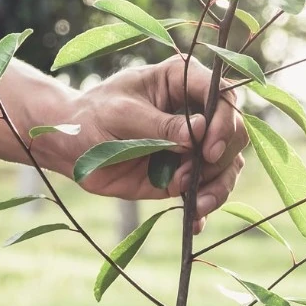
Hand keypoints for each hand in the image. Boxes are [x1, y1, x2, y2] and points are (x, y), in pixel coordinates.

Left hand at [55, 55, 245, 229]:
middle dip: (222, 157)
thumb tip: (198, 133)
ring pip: (226, 166)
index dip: (224, 122)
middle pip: (234, 133)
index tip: (208, 148)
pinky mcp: (182, 175)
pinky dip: (204, 209)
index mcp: (182, 82)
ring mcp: (191, 147)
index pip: (223, 97)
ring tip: (199, 205)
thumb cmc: (92, 116)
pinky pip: (205, 192)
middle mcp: (195, 113)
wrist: (71, 147)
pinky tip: (196, 224)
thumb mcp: (123, 115)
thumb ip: (160, 125)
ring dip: (218, 187)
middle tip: (197, 174)